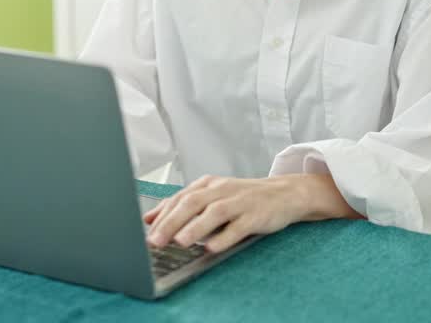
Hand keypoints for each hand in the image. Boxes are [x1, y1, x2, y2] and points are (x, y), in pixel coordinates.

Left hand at [142, 173, 358, 253]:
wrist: (284, 193)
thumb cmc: (244, 198)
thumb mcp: (212, 196)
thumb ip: (183, 206)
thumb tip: (150, 219)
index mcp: (208, 184)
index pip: (180, 197)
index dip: (162, 214)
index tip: (146, 230)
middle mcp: (222, 190)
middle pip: (193, 203)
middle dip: (172, 222)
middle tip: (156, 240)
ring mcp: (240, 202)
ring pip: (214, 212)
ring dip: (196, 227)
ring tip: (180, 241)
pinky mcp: (256, 215)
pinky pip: (238, 227)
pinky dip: (224, 237)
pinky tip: (211, 247)